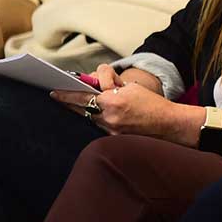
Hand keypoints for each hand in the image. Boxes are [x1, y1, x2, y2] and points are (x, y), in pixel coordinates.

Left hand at [50, 81, 195, 142]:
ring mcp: (111, 130)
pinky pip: (100, 125)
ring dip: (91, 108)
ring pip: (91, 116)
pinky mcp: (114, 138)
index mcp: (113, 101)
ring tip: (101, 101)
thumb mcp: (131, 87)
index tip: (53, 91)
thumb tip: (95, 82)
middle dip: (76, 100)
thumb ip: (111, 85)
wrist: (168, 124)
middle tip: (67, 94)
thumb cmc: (152, 103)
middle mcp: (109, 118)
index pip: (83, 95)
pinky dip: (100, 117)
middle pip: (83, 107)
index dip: (66, 94)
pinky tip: (106, 113)